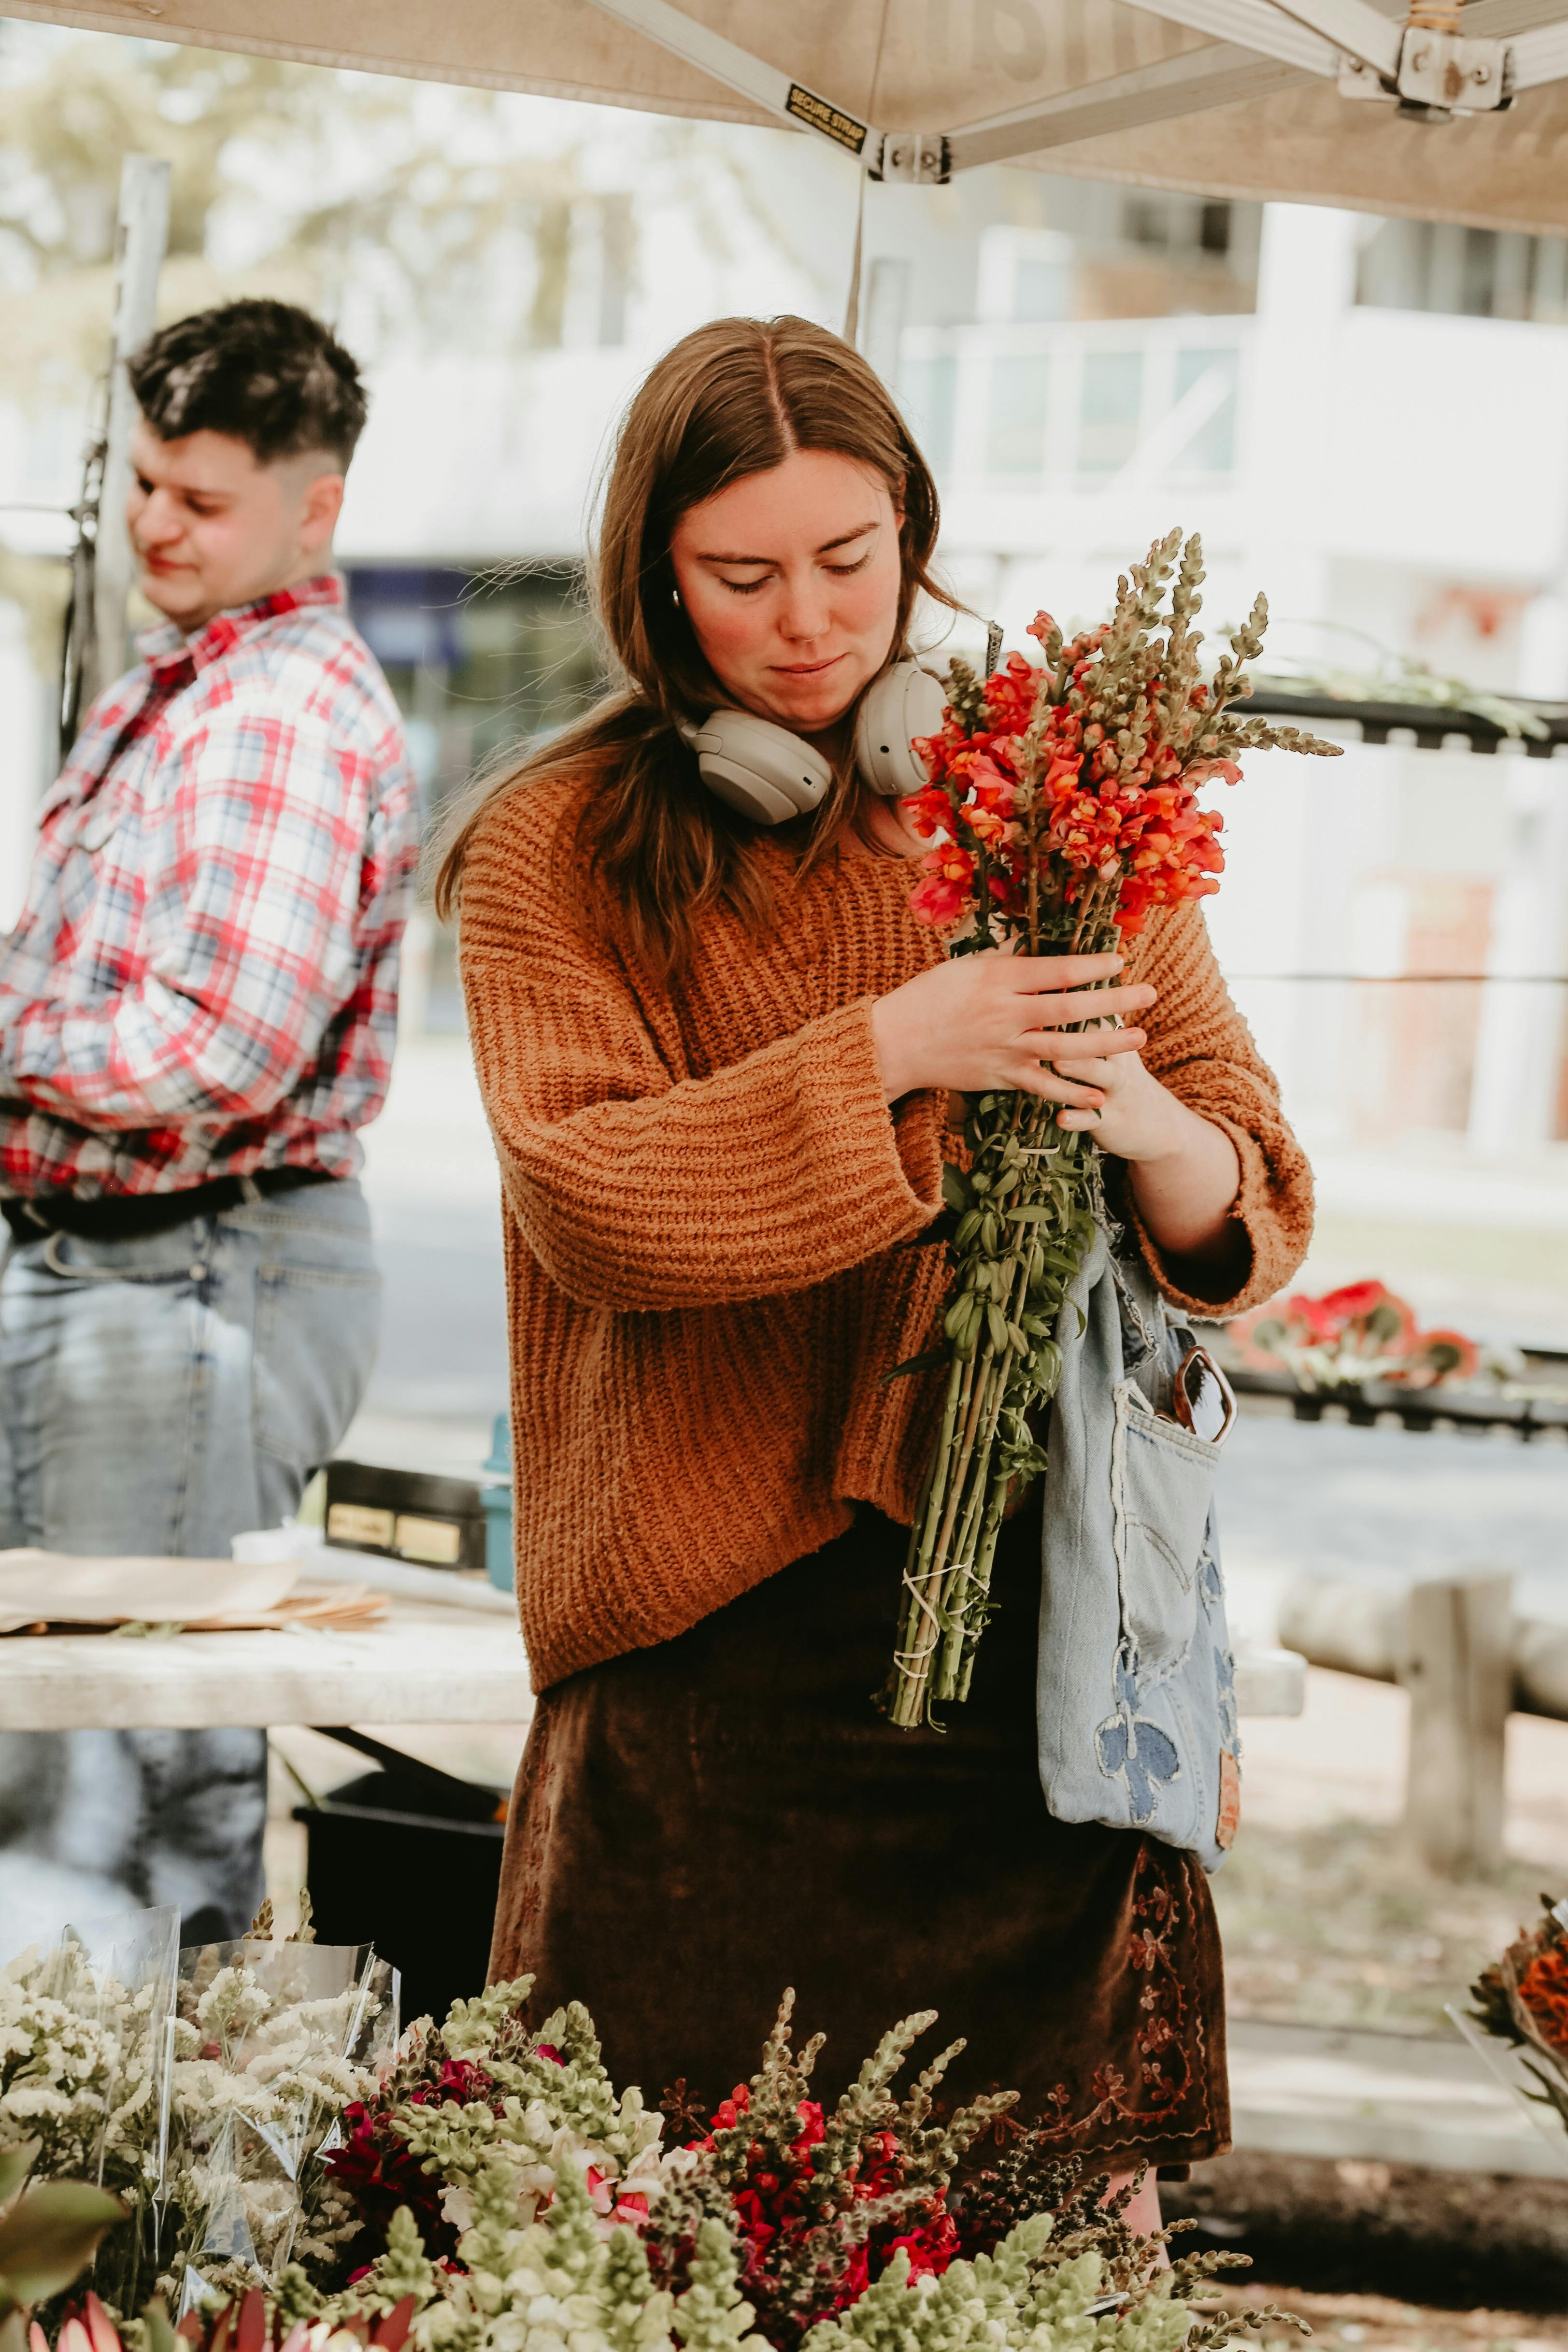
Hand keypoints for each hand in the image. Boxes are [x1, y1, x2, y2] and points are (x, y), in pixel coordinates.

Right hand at [870, 948, 1154, 1110]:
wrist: (894, 1042)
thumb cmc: (928, 997)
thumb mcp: (966, 967)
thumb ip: (1006, 960)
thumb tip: (1039, 946)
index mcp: (997, 980)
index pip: (1055, 970)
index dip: (1091, 966)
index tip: (1120, 961)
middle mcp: (1005, 1014)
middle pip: (1069, 1008)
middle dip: (1114, 1001)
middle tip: (1149, 994)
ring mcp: (1004, 1049)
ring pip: (1064, 1048)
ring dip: (1106, 1044)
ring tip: (1139, 1039)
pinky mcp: (999, 1076)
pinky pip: (1042, 1086)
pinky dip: (1071, 1092)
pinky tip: (1101, 1093)